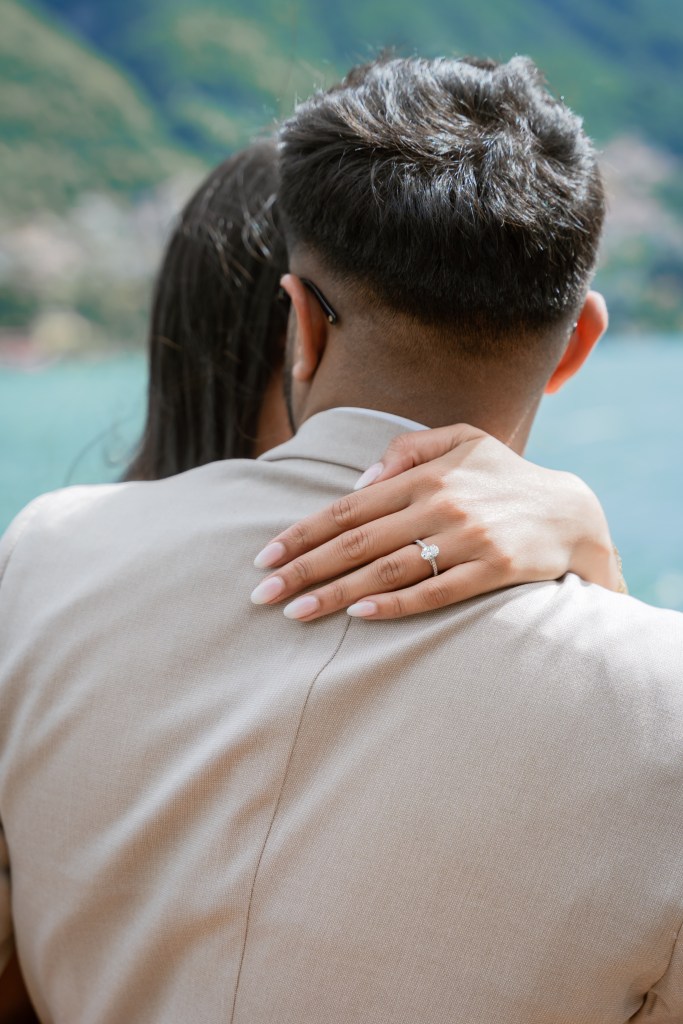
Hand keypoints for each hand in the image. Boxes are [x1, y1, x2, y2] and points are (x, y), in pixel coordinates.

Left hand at [250, 424, 621, 619]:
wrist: (570, 511)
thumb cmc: (503, 475)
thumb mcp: (461, 439)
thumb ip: (408, 448)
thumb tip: (360, 478)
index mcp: (424, 476)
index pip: (348, 509)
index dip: (302, 533)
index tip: (265, 556)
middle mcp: (439, 505)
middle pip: (356, 543)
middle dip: (304, 569)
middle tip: (262, 595)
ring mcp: (466, 539)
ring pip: (388, 570)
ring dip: (336, 594)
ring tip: (296, 613)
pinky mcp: (491, 570)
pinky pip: (436, 592)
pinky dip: (396, 604)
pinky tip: (360, 614)